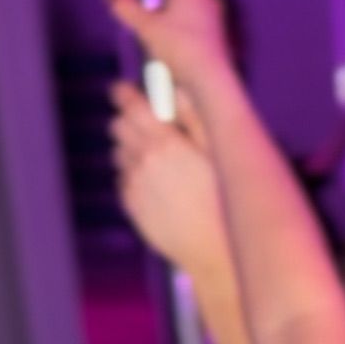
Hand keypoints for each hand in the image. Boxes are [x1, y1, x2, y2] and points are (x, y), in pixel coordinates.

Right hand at [105, 0, 230, 91]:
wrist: (211, 81)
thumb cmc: (179, 46)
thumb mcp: (146, 27)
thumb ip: (127, 7)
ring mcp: (217, 18)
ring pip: (195, 3)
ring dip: (178, 9)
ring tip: (158, 23)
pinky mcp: (220, 39)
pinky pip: (201, 24)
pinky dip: (187, 28)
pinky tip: (174, 43)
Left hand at [110, 82, 226, 276]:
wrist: (217, 255)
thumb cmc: (227, 202)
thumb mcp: (220, 154)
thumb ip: (195, 116)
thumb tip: (175, 88)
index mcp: (165, 143)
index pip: (129, 105)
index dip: (123, 93)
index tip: (122, 89)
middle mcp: (143, 162)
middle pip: (117, 126)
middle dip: (128, 119)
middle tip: (146, 123)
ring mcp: (135, 188)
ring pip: (118, 154)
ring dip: (130, 148)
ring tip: (157, 158)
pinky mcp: (134, 209)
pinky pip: (123, 181)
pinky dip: (133, 176)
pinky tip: (158, 185)